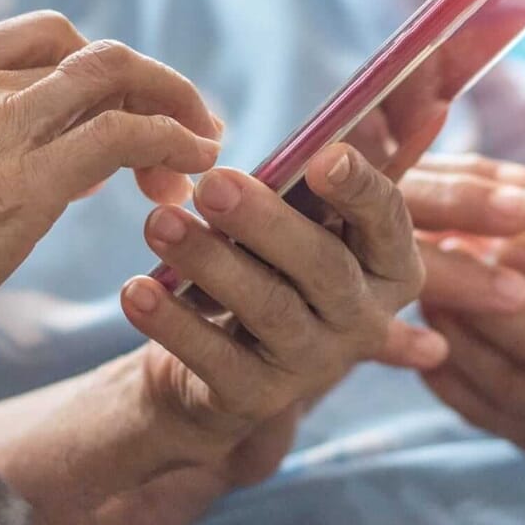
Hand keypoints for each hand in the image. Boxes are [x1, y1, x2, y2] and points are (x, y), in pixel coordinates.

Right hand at [0, 11, 220, 377]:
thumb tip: (72, 164)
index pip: (47, 36)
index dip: (107, 70)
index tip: (135, 116)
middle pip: (91, 53)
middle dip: (154, 87)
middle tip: (192, 134)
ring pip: (116, 79)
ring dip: (174, 110)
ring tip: (201, 158)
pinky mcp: (21, 183)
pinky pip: (124, 135)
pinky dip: (173, 141)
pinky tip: (192, 170)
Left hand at [10, 145, 424, 524]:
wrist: (220, 366)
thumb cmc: (269, 267)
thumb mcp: (297, 224)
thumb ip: (309, 183)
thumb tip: (328, 127)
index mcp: (388, 265)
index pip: (387, 220)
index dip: (361, 188)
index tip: (325, 154)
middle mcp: (364, 318)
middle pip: (323, 266)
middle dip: (266, 222)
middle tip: (211, 183)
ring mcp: (314, 363)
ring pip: (268, 308)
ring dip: (211, 262)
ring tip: (157, 223)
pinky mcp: (258, 397)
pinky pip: (216, 358)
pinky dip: (173, 323)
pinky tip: (136, 289)